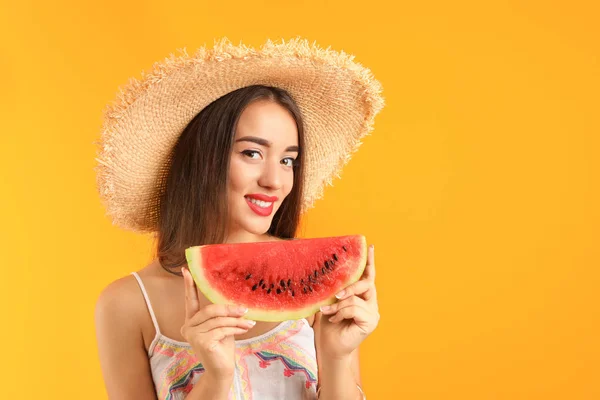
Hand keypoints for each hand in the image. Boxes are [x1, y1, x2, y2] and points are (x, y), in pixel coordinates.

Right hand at [180, 267, 254, 379]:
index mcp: (191, 321)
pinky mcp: (201, 342)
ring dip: (236, 321)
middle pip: (210, 310)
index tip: (186, 270)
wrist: (222, 370)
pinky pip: (222, 329)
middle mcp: (188, 327)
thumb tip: (235, 301)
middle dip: (229, 309)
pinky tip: (245, 329)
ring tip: (249, 323)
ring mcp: (192, 335)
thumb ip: (221, 314)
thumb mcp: (221, 326)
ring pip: (218, 320)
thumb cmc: (223, 347)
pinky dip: (236, 328)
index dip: (189, 285)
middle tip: (245, 310)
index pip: (190, 300)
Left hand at [317, 244, 379, 359]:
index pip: (367, 275)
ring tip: (328, 313)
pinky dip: (341, 313)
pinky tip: (335, 320)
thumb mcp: (326, 303)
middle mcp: (370, 302)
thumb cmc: (327, 326)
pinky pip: (355, 308)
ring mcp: (372, 312)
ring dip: (339, 305)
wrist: (328, 348)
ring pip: (356, 297)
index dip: (369, 261)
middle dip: (350, 287)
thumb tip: (317, 276)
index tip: (369, 246)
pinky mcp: (371, 321)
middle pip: (366, 283)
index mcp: (361, 295)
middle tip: (335, 295)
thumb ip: (329, 291)